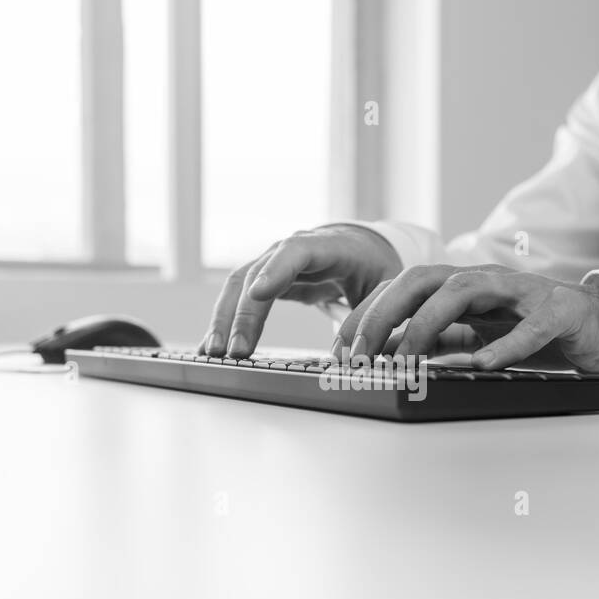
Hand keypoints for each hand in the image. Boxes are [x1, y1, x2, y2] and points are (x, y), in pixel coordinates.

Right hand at [199, 224, 401, 357]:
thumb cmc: (374, 267)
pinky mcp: (264, 279)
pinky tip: (210, 346)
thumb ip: (376, 310)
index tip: (258, 293)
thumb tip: (365, 351)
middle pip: (257, 273)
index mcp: (329, 246)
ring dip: (224, 320)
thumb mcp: (387, 284)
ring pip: (239, 285)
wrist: (361, 248)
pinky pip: (238, 297)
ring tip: (213, 353)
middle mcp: (292, 249)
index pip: (297, 251)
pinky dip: (224, 322)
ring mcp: (273, 262)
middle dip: (243, 313)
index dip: (276, 270)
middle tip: (236, 351)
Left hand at [334, 264, 598, 373]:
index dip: (368, 313)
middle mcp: (485, 281)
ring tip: (407, 360)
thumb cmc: (534, 330)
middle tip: (360, 353)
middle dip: (384, 313)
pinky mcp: (559, 311)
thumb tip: (392, 359)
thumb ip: (439, 343)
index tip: (340, 348)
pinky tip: (481, 363)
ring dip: (428, 326)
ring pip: (464, 291)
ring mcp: (521, 292)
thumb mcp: (476, 337)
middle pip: (423, 280)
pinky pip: (529, 325)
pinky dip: (504, 344)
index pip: (402, 288)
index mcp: (461, 286)